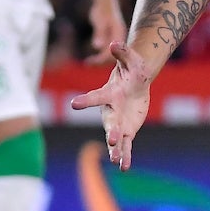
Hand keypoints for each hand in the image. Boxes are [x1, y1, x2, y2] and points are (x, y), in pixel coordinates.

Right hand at [70, 42, 151, 170]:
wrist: (135, 84)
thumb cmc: (132, 70)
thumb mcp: (132, 60)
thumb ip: (123, 52)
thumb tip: (115, 42)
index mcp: (109, 94)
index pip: (96, 97)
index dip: (85, 100)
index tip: (74, 104)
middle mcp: (110, 111)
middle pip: (109, 122)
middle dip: (110, 131)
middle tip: (111, 139)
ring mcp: (118, 123)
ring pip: (116, 138)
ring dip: (116, 149)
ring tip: (115, 160)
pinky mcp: (127, 131)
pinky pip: (126, 146)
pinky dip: (125, 156)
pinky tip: (124, 168)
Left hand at [86, 0, 127, 65]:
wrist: (105, 1)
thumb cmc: (102, 10)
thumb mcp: (100, 21)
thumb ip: (99, 33)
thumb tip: (98, 46)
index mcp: (119, 35)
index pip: (114, 51)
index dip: (103, 58)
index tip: (92, 61)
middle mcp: (119, 38)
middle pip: (114, 55)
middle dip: (102, 61)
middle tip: (89, 63)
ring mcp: (116, 39)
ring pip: (110, 54)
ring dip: (100, 59)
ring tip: (88, 62)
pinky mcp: (111, 39)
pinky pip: (107, 51)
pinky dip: (99, 56)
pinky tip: (90, 59)